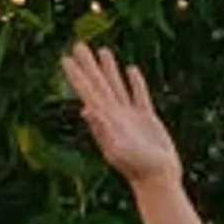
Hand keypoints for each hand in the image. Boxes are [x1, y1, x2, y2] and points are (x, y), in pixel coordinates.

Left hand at [61, 44, 184, 187]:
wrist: (157, 179)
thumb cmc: (138, 168)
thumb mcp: (118, 150)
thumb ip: (102, 130)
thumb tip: (86, 110)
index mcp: (105, 119)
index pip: (87, 91)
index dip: (77, 75)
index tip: (65, 58)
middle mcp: (114, 115)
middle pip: (99, 83)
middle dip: (88, 64)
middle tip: (78, 44)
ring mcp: (130, 116)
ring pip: (117, 86)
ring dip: (109, 69)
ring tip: (103, 50)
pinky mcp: (147, 119)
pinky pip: (139, 94)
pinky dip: (135, 82)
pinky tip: (131, 70)